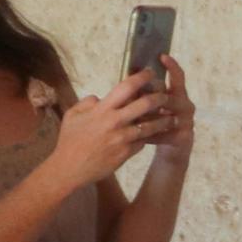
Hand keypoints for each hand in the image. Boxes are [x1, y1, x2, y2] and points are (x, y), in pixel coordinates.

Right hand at [43, 72, 169, 188]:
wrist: (69, 168)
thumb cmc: (70, 140)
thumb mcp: (72, 116)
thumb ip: (87, 103)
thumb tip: (101, 97)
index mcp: (102, 110)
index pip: (126, 88)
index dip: (141, 77)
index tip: (150, 72)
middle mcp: (115, 122)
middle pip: (146, 104)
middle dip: (160, 97)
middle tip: (166, 94)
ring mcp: (123, 138)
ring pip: (151, 125)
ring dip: (164, 120)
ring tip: (172, 116)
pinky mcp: (127, 152)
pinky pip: (144, 141)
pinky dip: (150, 137)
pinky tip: (157, 134)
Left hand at [138, 58, 196, 170]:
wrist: (172, 149)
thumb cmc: (157, 123)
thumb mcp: (151, 107)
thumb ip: (143, 94)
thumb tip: (126, 78)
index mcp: (178, 95)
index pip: (178, 77)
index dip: (172, 67)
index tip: (162, 56)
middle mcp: (186, 106)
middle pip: (172, 96)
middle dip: (156, 97)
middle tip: (139, 97)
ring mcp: (187, 122)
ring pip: (170, 115)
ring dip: (153, 117)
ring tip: (136, 118)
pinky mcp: (184, 137)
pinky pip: (166, 134)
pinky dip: (152, 135)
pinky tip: (140, 137)